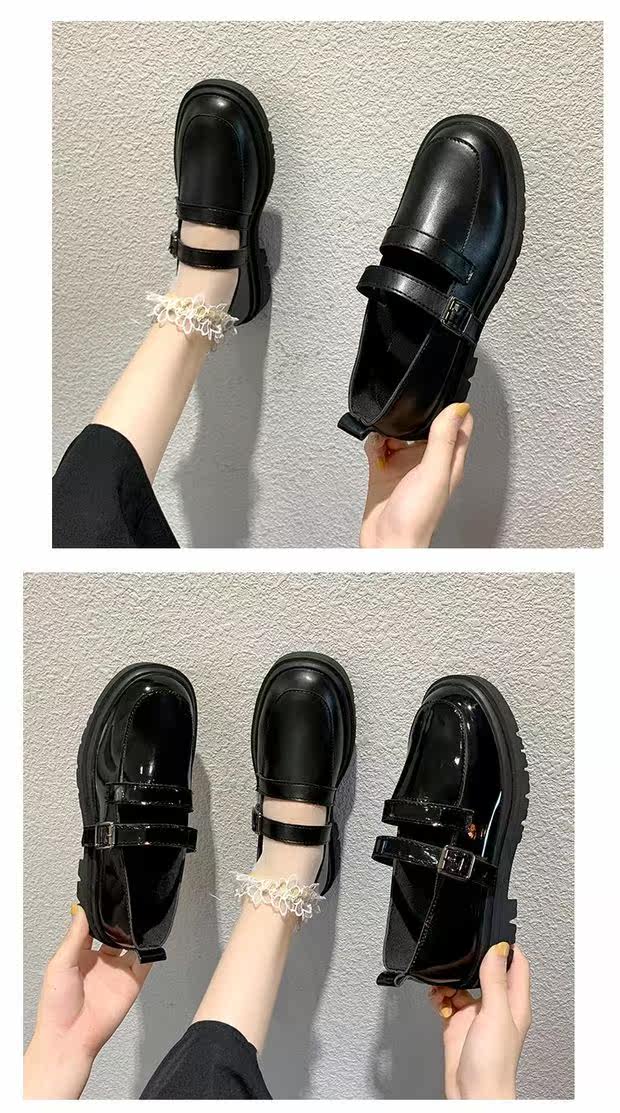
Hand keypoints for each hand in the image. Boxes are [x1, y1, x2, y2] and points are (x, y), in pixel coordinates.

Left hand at [24, 905, 151, 1097]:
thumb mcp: (60, 964)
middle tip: (126, 904)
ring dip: (136, 933)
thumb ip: (74, 936)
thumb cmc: (56, 1006)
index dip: (99, 914)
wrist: (70, 1038)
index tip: (106, 896)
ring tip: (139, 918)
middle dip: (120, 920)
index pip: (92, 927)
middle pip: (115, 934)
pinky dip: (150, 952)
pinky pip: (145, 964)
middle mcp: (100, 962)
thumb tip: (80, 909)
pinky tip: (150, 941)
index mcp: (80, 955)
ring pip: (132, 945)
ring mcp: (116, 972)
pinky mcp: (131, 984)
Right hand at [359, 403, 473, 547]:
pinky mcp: (384, 475)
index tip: (443, 393)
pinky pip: (378, 450)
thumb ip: (445, 439)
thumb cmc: (417, 520)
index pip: (459, 426)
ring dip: (390, 429)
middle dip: (413, 416)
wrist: (387, 545)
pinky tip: (374, 447)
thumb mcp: (435, 472)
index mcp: (449, 462)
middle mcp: (428, 464)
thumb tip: (458, 408)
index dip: (453, 408)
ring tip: (385, 434)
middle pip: (424, 427)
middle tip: (404, 413)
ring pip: (399, 435)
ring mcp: (405, 469)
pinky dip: (374, 444)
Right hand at [429, 942, 531, 1099]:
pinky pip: (446, 1001)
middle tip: (459, 955)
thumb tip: (498, 949)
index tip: (493, 932)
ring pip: (463, 985)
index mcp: (514, 1004)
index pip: (517, 965)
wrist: (472, 1095)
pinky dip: (439, 997)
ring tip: (444, 984)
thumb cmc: (493, 1065)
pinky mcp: (457, 1025)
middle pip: (487, 973)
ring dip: (451, 981)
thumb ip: (495, 981)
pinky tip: (437, 999)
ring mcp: (476, 1016)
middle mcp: (496, 1008)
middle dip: (471, 962)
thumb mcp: (496, 1014)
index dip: (507, 947)